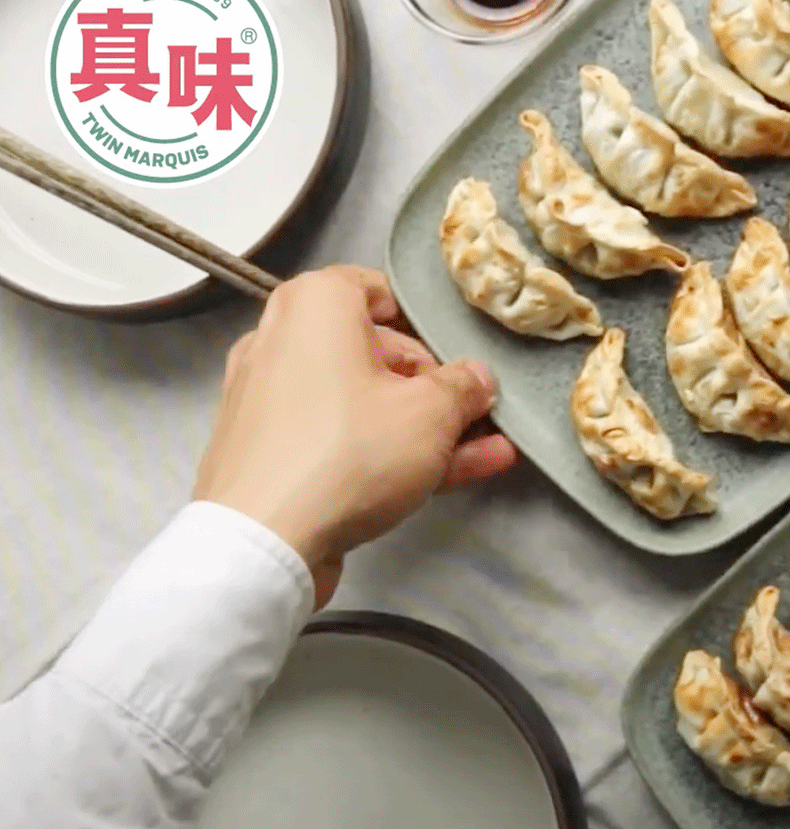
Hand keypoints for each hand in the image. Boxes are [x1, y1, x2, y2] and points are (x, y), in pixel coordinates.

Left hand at [194, 265, 516, 604]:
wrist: (262, 539)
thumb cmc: (350, 450)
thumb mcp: (431, 412)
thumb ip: (464, 387)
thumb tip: (476, 377)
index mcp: (314, 306)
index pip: (376, 288)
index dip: (425, 320)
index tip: (459, 352)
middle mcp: (283, 341)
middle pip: (375, 353)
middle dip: (435, 387)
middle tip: (479, 415)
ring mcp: (272, 400)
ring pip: (363, 403)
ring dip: (425, 427)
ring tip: (488, 453)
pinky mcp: (270, 451)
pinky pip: (339, 437)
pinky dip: (385, 450)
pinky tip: (446, 478)